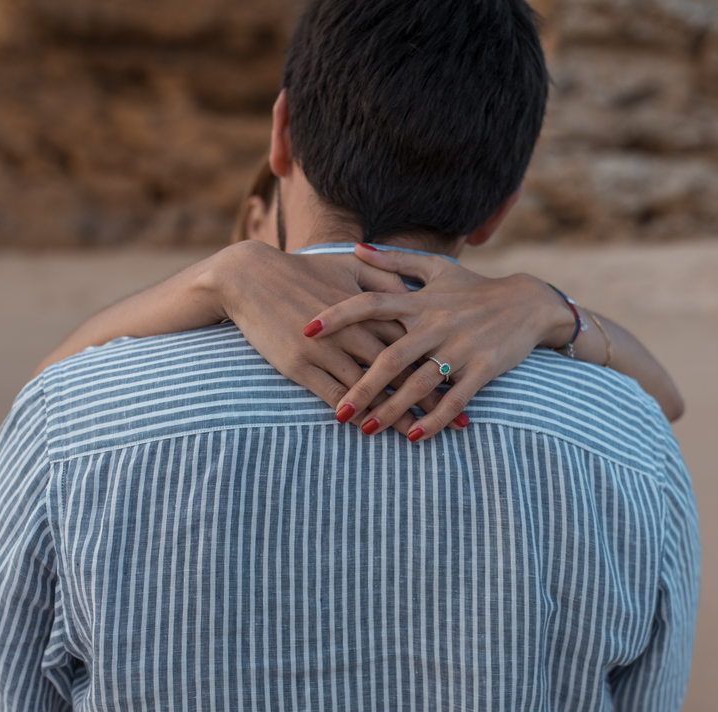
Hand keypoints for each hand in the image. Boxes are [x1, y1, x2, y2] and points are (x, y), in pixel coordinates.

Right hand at [199, 240, 456, 434]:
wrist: (249, 277)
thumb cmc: (303, 271)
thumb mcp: (347, 269)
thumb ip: (385, 281)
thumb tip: (415, 292)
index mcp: (370, 308)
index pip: (414, 342)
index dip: (441, 363)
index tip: (468, 381)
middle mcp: (353, 332)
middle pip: (401, 371)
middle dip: (430, 397)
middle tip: (459, 422)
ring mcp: (327, 351)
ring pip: (370, 389)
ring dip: (395, 414)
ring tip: (419, 436)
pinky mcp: (301, 366)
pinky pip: (334, 396)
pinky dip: (354, 413)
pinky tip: (369, 429)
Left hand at [304, 244, 575, 440]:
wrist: (528, 303)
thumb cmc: (474, 288)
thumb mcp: (437, 268)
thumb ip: (394, 262)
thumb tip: (356, 249)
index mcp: (421, 300)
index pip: (371, 304)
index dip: (338, 315)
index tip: (307, 331)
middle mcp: (437, 323)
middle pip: (391, 356)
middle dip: (362, 386)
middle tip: (338, 411)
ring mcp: (460, 348)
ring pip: (419, 383)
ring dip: (392, 410)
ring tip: (367, 430)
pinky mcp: (483, 368)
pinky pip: (455, 398)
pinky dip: (434, 418)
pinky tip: (414, 435)